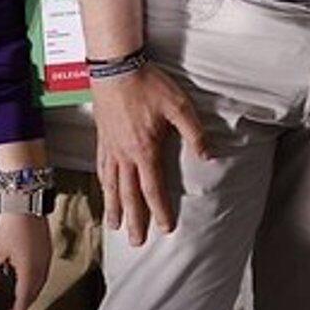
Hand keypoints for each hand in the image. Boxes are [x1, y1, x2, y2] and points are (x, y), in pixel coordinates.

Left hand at [0, 211, 51, 309]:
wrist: (26, 203)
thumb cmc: (12, 226)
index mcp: (30, 271)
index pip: (24, 299)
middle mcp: (42, 266)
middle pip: (34, 293)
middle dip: (24, 305)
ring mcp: (46, 257)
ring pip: (40, 283)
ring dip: (30, 294)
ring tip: (19, 299)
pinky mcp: (47, 248)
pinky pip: (43, 272)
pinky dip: (35, 281)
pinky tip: (27, 280)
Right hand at [91, 64, 210, 244]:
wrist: (116, 68)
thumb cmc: (148, 85)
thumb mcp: (179, 106)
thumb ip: (194, 133)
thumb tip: (208, 156)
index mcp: (144, 149)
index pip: (152, 188)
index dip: (159, 210)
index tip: (165, 229)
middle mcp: (124, 154)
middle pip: (128, 194)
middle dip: (134, 219)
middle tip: (135, 241)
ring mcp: (110, 147)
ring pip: (111, 185)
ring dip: (113, 207)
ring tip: (113, 226)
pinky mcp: (101, 138)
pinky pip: (101, 168)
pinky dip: (103, 184)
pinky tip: (104, 189)